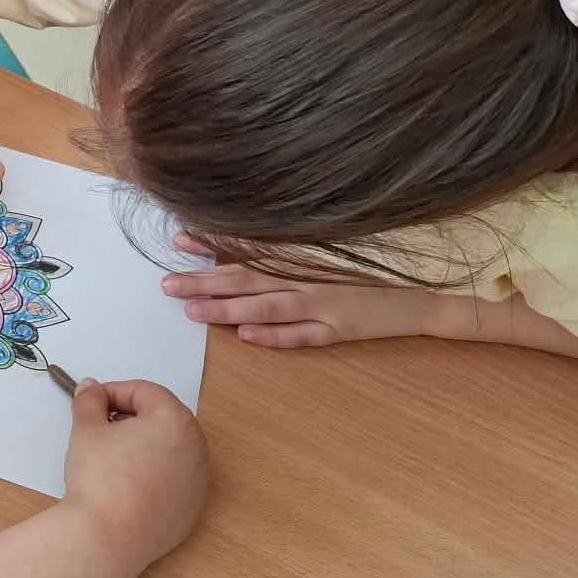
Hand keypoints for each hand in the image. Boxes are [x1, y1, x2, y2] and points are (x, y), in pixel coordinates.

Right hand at [59, 378, 206, 577]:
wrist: (108, 538)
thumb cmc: (100, 478)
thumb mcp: (87, 430)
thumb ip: (90, 402)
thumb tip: (91, 389)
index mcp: (175, 420)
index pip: (145, 392)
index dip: (114, 392)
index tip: (92, 404)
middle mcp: (196, 448)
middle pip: (164, 418)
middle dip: (132, 417)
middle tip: (102, 427)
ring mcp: (198, 482)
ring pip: (171, 450)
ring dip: (145, 445)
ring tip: (113, 457)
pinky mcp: (191, 510)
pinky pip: (174, 480)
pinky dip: (154, 474)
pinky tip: (128, 486)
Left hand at [161, 238, 434, 347]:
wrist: (411, 302)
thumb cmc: (357, 282)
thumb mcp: (317, 264)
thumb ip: (277, 260)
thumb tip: (229, 251)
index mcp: (298, 262)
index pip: (246, 252)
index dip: (210, 248)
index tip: (177, 242)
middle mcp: (304, 280)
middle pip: (246, 279)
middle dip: (204, 282)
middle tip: (166, 285)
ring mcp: (320, 306)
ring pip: (266, 306)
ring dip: (228, 308)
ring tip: (193, 311)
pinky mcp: (336, 332)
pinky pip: (301, 336)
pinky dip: (274, 335)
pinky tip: (247, 336)